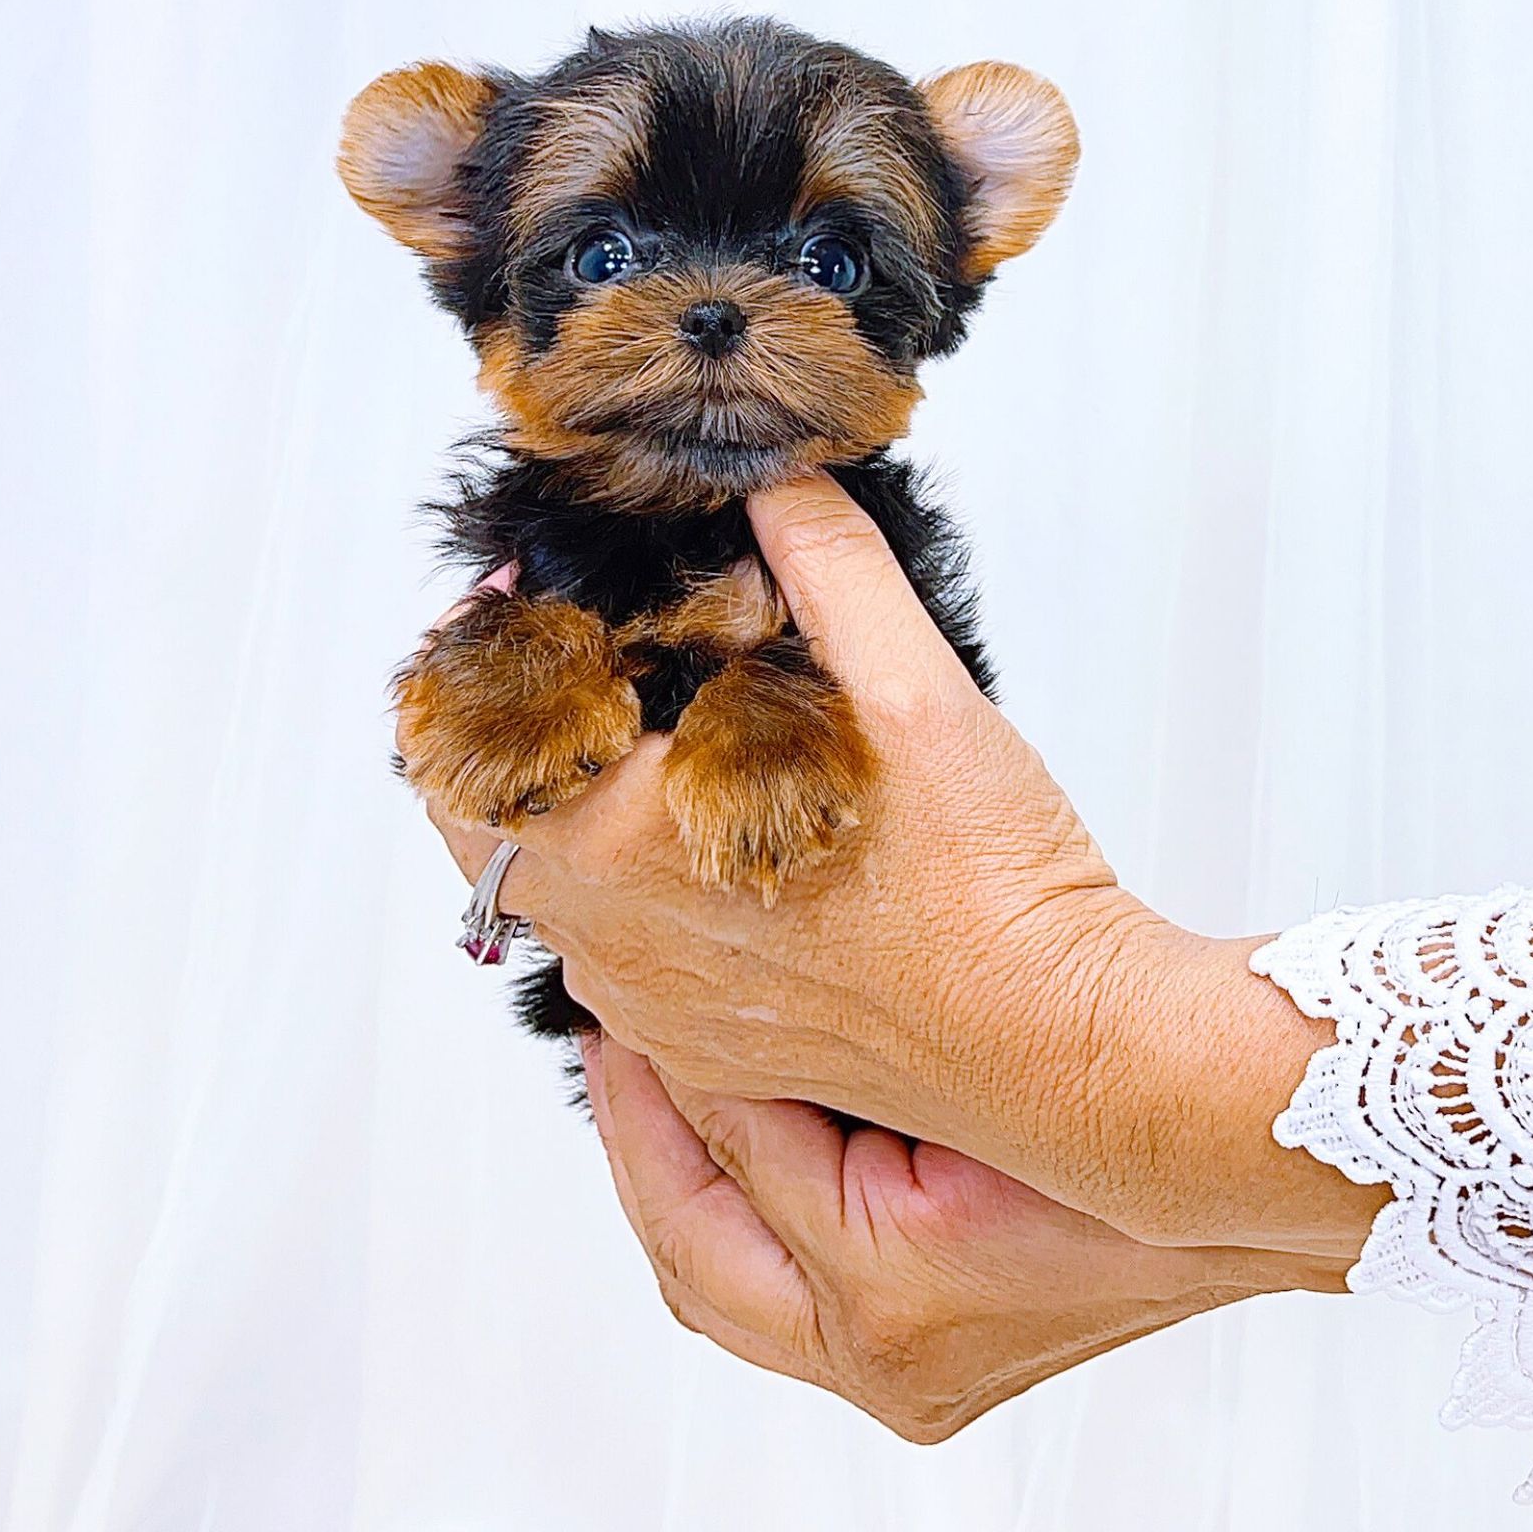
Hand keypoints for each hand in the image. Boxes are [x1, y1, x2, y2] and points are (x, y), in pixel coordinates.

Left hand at [431, 474, 1384, 1253]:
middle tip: (576, 651)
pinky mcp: (709, 1044)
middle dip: (509, 728)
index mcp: (635, 851)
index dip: (476, 659)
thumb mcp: (915, 695)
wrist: (1065, 1048)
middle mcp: (622, 945)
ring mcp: (659, 1008)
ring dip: (560, 806)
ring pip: (546, 892)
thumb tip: (779, 485)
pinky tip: (701, 832)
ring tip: (639, 729)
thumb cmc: (995, 893)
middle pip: (485, 825)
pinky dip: (619, 881)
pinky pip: (611, 955)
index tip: (522, 599)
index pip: (467, 753)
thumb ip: (831, 571)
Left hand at [584, 1034, 1347, 1438]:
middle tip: (612, 1049)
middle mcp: (886, 1361)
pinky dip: (738, 1215)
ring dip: (678, 1181)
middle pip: (693, 1257)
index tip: (625, 1014)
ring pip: (725, 1283)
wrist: (1245, 1178)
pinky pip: (778, 1293)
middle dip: (639, 1145)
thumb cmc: (1131, 1134)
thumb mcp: (955, 1081)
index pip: (723, 1178)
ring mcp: (902, 1371)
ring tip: (650, 1086)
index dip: (661, 1087)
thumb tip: (720, 1023)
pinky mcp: (921, 1361)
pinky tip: (730, 1138)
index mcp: (888, 1305)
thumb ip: (830, 1066)